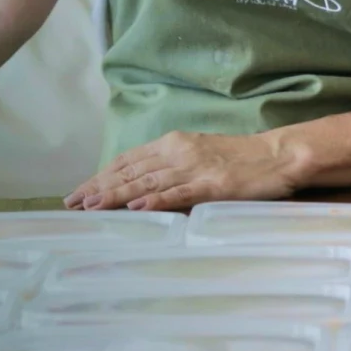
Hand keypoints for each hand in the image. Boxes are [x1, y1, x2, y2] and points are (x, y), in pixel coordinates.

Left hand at [63, 130, 302, 211]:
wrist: (278, 155)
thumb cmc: (239, 159)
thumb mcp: (197, 156)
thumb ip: (170, 168)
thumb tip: (140, 187)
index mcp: (172, 143)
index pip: (127, 161)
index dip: (100, 176)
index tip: (79, 191)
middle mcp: (177, 152)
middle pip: (130, 171)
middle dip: (98, 187)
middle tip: (72, 203)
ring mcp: (194, 168)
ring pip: (147, 182)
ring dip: (116, 195)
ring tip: (92, 206)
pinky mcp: (213, 184)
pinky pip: (179, 193)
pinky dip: (156, 200)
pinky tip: (136, 207)